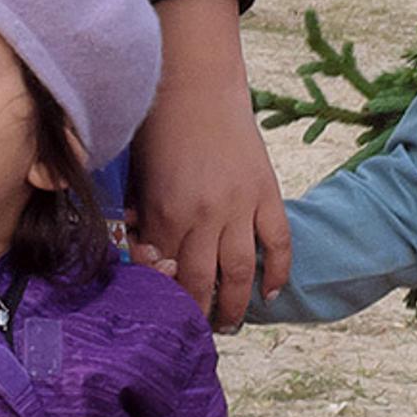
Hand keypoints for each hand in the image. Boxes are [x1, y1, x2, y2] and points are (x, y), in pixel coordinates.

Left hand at [127, 0, 288, 328]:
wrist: (197, 82)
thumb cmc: (158, 125)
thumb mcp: (137, 175)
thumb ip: (141, 217)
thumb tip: (143, 253)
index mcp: (168, 212)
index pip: (168, 273)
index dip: (166, 300)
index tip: (164, 319)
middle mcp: (206, 216)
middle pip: (204, 282)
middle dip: (199, 314)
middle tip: (196, 334)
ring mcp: (241, 206)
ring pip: (243, 272)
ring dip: (237, 304)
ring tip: (230, 324)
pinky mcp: (267, 192)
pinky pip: (279, 241)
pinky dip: (279, 271)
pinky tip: (273, 292)